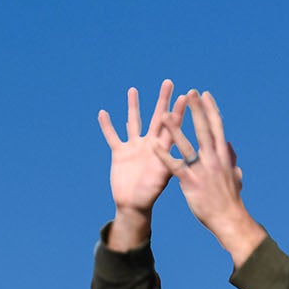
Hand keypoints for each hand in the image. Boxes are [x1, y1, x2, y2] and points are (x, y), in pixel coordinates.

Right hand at [97, 81, 181, 245]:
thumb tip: (181, 152)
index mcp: (162, 149)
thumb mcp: (163, 178)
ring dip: (133, 106)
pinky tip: (103, 113)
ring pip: (133, 122)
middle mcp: (149, 144)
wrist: (133, 206)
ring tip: (133, 89)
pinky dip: (107, 126)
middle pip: (156, 117)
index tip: (186, 95)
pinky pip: (112, 136)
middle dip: (162, 100)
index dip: (178, 111)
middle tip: (168, 82)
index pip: (172, 126)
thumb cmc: (150, 195)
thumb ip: (169, 163)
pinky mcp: (119, 153)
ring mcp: (134, 147)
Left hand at [153, 89, 262, 263]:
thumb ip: (231, 159)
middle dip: (196, 109)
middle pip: (203, 128)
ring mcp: (202, 169)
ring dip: (174, 128)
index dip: (211, 109)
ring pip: (186, 144)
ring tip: (163, 113)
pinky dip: (163, 155)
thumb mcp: (234, 176)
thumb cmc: (230, 200)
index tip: (205, 95)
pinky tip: (153, 146)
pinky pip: (174, 166)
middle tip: (189, 91)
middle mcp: (213, 158)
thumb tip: (230, 147)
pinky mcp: (190, 182)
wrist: (229, 219)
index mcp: (223, 155)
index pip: (217, 127)